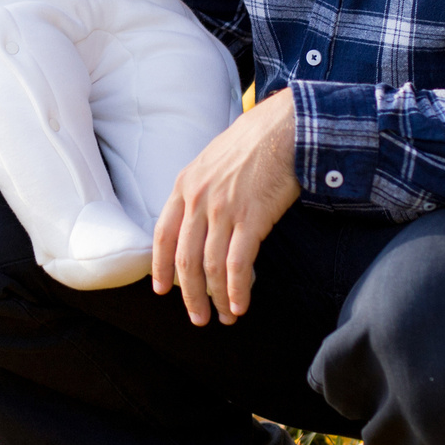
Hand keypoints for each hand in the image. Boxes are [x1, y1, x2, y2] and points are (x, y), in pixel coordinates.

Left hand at [152, 89, 299, 325]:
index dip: (160, 266)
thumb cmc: (252, 143)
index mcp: (184, 186)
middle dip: (189, 294)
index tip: (162, 290)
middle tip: (198, 317)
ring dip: (216, 298)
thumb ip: (199, 191)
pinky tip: (240, 305)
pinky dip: (237, 290)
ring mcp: (223, 209)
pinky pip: (238, 264)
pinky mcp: (251, 218)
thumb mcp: (211, 161)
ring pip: (211, 267)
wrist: (283, 127)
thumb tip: (197, 223)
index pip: (162, 235)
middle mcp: (198, 199)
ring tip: (224, 317)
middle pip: (185, 259)